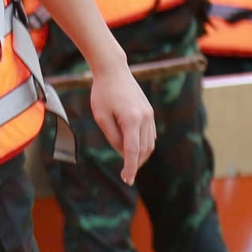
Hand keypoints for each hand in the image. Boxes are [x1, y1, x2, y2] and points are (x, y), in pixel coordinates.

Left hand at [86, 62, 155, 185]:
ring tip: (129, 164)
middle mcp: (145, 118)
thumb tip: (123, 152)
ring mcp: (150, 115)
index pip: (133, 151)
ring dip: (141, 156)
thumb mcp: (101, 117)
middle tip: (125, 175)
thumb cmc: (102, 93)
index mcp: (132, 120)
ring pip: (149, 143)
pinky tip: (133, 149)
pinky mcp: (149, 112)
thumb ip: (113, 136)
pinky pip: (150, 134)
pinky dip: (143, 145)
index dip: (130, 168)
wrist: (114, 71)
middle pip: (144, 150)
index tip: (127, 180)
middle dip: (136, 164)